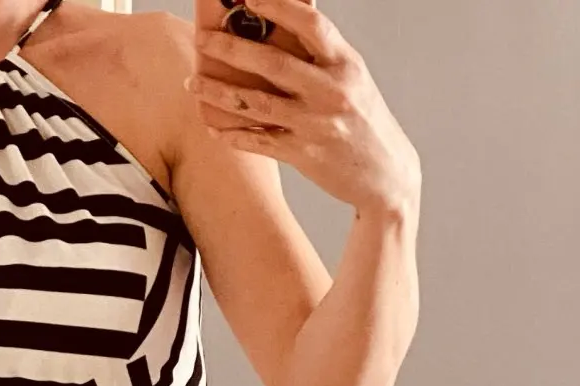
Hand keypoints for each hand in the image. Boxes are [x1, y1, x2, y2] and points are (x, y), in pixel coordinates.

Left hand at [187, 0, 419, 223]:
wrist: (386, 175)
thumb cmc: (364, 118)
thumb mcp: (353, 75)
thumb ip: (322, 52)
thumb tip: (291, 16)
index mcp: (346, 63)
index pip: (310, 24)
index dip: (278, 6)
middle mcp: (331, 91)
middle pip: (273, 64)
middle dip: (231, 49)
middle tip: (202, 39)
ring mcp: (316, 124)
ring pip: (258, 104)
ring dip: (220, 93)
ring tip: (193, 82)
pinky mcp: (304, 155)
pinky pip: (260, 142)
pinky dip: (234, 135)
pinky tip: (214, 127)